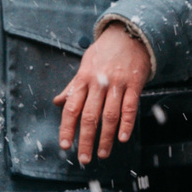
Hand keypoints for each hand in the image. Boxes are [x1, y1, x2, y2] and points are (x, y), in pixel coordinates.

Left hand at [54, 22, 153, 165]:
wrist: (129, 33)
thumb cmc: (104, 52)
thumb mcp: (84, 65)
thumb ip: (73, 87)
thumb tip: (57, 102)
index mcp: (83, 79)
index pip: (71, 108)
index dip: (67, 128)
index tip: (65, 145)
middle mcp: (98, 83)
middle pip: (90, 116)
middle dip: (86, 139)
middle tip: (84, 158)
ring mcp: (117, 83)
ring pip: (110, 115)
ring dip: (106, 137)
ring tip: (103, 154)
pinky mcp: (134, 84)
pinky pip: (130, 107)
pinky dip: (127, 124)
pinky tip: (123, 138)